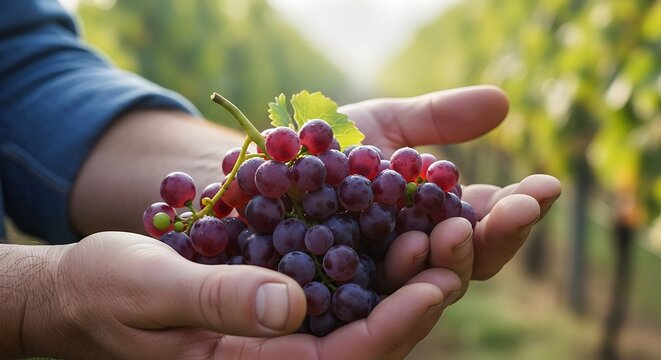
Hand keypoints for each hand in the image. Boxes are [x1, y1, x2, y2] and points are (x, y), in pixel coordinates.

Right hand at [21, 232, 460, 359]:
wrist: (95, 287)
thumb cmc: (112, 293)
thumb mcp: (152, 290)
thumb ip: (215, 301)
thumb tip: (287, 305)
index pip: (344, 357)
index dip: (396, 325)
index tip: (437, 285)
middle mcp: (285, 350)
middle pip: (371, 334)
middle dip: (421, 294)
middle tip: (462, 243)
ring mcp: (288, 322)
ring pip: (365, 305)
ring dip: (409, 269)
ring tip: (448, 223)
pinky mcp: (286, 292)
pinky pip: (341, 277)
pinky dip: (374, 248)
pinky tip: (398, 212)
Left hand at [340, 86, 561, 298]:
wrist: (261, 169)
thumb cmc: (329, 150)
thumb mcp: (383, 127)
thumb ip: (438, 119)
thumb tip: (504, 102)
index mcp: (430, 226)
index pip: (483, 230)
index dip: (516, 212)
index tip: (546, 185)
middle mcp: (409, 266)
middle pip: (461, 269)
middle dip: (490, 240)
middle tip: (507, 210)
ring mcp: (374, 294)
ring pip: (422, 298)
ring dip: (443, 268)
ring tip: (450, 234)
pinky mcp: (332, 316)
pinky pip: (364, 320)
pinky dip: (389, 302)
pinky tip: (403, 271)